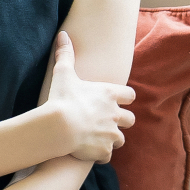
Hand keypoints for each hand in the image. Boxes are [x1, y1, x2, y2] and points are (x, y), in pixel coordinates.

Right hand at [42, 30, 134, 161]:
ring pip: (120, 139)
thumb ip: (65, 54)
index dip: (124, 98)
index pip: (130, 95)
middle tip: (107, 122)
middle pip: (130, 119)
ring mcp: (112, 134)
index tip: (116, 100)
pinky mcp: (104, 150)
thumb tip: (63, 34)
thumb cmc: (62, 98)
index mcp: (110, 95)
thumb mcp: (63, 73)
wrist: (59, 126)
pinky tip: (90, 152)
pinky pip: (107, 155)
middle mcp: (116, 114)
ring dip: (112, 139)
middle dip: (122, 121)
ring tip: (97, 138)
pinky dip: (100, 154)